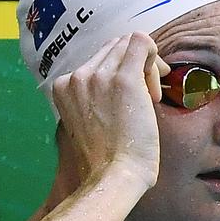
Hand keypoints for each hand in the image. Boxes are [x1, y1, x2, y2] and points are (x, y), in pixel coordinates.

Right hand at [49, 32, 167, 187]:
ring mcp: (97, 76)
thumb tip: (110, 89)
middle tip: (147, 96)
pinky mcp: (123, 79)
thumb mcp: (83, 124)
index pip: (97, 59)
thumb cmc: (102, 161)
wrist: (111, 177)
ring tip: (150, 97)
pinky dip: (154, 58)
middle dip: (134, 66)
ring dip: (145, 66)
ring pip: (128, 43)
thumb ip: (89, 101)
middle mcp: (76, 78)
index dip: (118, 72)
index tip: (130, 99)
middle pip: (113, 47)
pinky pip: (143, 43)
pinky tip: (157, 87)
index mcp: (62, 88)